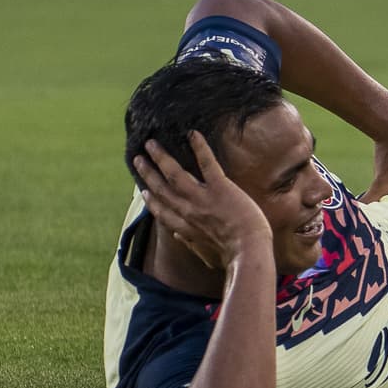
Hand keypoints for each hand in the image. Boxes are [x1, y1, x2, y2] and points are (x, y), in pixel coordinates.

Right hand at [134, 133, 272, 269]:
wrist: (249, 250)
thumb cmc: (234, 254)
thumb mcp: (206, 252)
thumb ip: (190, 241)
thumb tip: (176, 235)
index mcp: (186, 228)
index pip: (162, 212)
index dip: (150, 201)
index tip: (143, 191)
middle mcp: (188, 211)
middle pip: (162, 190)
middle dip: (147, 173)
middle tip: (137, 159)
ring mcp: (202, 198)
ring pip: (174, 174)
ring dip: (161, 158)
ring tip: (151, 143)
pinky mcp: (220, 187)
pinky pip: (207, 163)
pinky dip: (199, 147)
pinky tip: (192, 133)